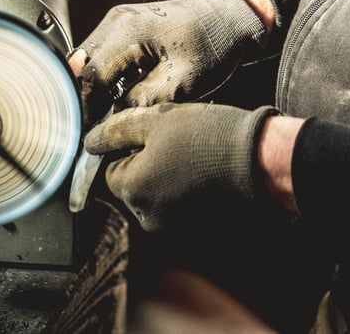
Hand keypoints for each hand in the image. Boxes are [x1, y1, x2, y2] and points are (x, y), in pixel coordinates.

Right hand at [72, 0, 270, 123]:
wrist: (226, 18)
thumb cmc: (211, 48)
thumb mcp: (181, 84)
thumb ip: (141, 103)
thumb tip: (112, 122)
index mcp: (128, 32)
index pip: (90, 77)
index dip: (88, 109)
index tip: (90, 134)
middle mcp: (116, 21)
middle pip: (82, 67)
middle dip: (88, 98)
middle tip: (99, 126)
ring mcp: (118, 20)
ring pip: (88, 60)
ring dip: (96, 86)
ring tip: (111, 111)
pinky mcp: (123, 25)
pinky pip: (102, 53)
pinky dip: (105, 75)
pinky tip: (120, 93)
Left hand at [84, 101, 278, 233]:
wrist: (258, 163)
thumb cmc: (209, 138)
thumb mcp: (158, 120)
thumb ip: (117, 130)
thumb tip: (90, 140)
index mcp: (132, 189)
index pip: (110, 170)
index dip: (128, 148)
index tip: (151, 135)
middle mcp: (146, 216)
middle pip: (132, 185)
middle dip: (147, 164)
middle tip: (175, 141)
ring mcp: (171, 226)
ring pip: (155, 195)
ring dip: (166, 177)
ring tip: (192, 155)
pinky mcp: (193, 229)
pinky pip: (177, 206)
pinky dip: (185, 191)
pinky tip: (203, 171)